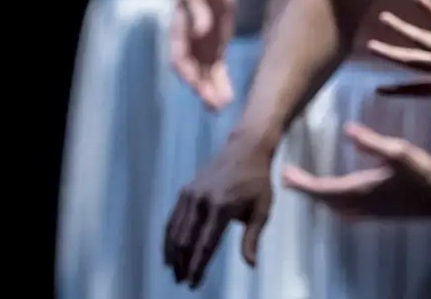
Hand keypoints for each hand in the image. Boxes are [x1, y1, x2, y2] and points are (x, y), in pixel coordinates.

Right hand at [165, 136, 273, 285]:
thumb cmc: (257, 180)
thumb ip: (252, 237)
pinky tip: (169, 251)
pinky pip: (173, 218)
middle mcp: (203, 201)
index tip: (193, 283)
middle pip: (186, 240)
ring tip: (174, 271)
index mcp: (222, 207)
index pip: (206, 244)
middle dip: (183, 264)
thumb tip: (251, 264)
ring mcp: (191, 194)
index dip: (198, 266)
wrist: (245, 148)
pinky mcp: (185, 190)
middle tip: (182, 281)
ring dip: (172, 253)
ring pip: (175, 230)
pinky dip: (169, 237)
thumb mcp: (262, 208)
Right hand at [170, 0, 236, 108]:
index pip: (180, 57)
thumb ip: (198, 11)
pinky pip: (218, 71)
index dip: (187, 71)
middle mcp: (189, 46)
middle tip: (214, 105)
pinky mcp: (215, 50)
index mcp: (180, 33)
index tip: (194, 82)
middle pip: (193, 73)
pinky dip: (222, 85)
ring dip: (213, 92)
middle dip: (202, 89)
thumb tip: (200, 31)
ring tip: (221, 108)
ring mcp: (201, 50)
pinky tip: (228, 99)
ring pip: (206, 76)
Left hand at [281, 122, 430, 217]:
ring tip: (308, 185)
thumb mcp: (398, 150)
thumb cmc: (422, 170)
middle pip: (326, 200)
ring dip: (320, 197)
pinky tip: (338, 197)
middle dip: (307, 190)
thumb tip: (347, 130)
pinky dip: (335, 202)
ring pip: (336, 208)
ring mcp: (371, 211)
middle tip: (290, 178)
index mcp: (362, 189)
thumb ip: (371, 142)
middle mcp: (362, 204)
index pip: (323, 189)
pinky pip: (347, 211)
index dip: (303, 183)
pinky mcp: (379, 213)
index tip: (285, 175)